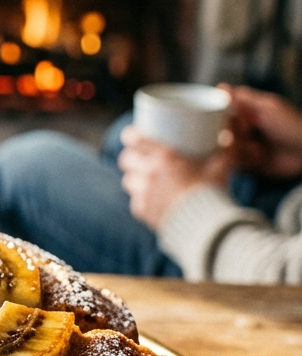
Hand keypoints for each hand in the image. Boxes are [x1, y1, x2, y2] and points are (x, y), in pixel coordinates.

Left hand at [117, 126, 232, 230]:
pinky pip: (135, 201)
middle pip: (126, 159)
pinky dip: (141, 199)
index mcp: (164, 156)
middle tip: (139, 157)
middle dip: (131, 156)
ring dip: (134, 177)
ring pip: (128, 180)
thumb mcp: (222, 164)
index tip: (133, 135)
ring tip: (142, 178)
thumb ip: (226, 147)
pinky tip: (149, 199)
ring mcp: (142, 192)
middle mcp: (148, 172)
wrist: (205, 224)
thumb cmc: (214, 190)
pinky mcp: (141, 210)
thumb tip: (231, 131)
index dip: (130, 135)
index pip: (134, 139)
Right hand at [221, 84, 301, 178]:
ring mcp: (244, 148)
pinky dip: (243, 161)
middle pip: (221, 134)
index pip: (222, 116)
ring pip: (225, 150)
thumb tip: (221, 86)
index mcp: (246, 114)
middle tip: (244, 136)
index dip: (223, 120)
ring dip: (239, 149)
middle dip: (231, 136)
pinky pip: (233, 164)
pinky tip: (259, 156)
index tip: (231, 122)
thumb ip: (244, 98)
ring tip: (257, 148)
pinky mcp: (246, 164)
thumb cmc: (292, 125)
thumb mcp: (267, 107)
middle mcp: (242, 131)